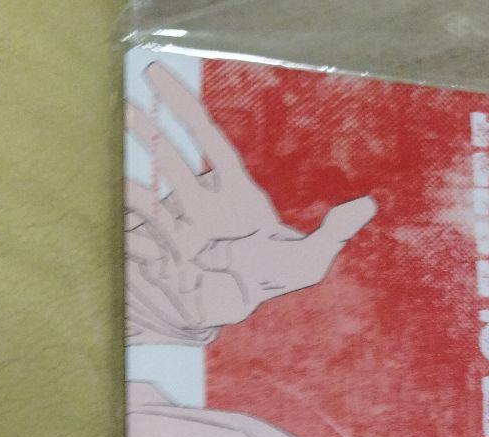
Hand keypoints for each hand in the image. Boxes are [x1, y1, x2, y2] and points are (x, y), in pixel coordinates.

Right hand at [125, 63, 376, 344]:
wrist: (235, 310)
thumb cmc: (272, 275)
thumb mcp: (308, 260)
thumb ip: (335, 234)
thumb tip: (368, 205)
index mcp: (230, 192)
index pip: (207, 140)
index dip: (184, 107)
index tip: (156, 74)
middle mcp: (198, 203)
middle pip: (171, 160)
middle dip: (148, 134)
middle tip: (125, 107)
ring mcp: (174, 229)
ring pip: (147, 198)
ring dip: (134, 191)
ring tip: (120, 185)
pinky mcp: (157, 257)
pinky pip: (137, 243)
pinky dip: (138, 245)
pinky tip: (149, 257)